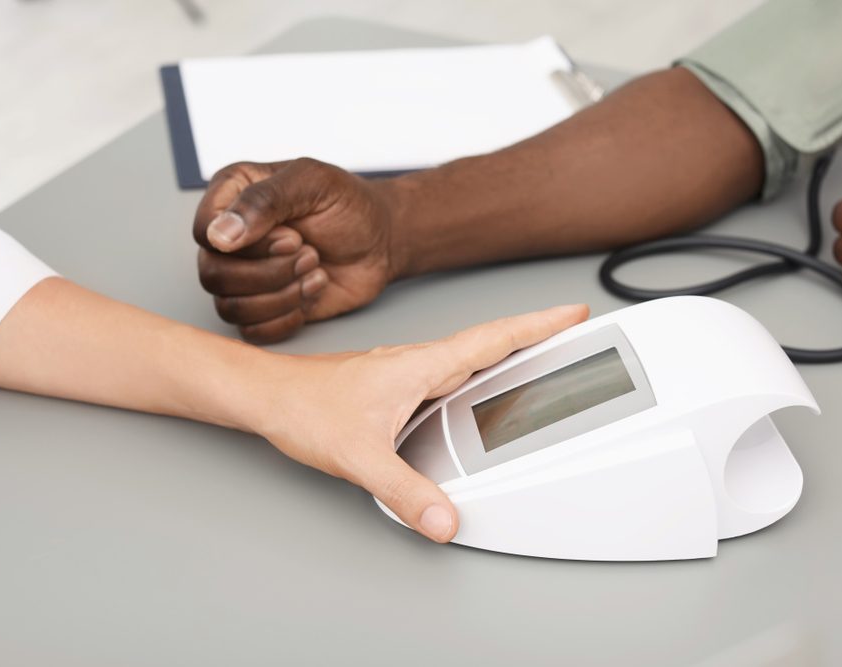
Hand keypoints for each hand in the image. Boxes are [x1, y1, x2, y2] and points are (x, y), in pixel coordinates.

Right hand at [193, 159, 403, 342]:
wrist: (380, 241)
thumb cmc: (348, 205)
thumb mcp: (313, 183)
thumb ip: (264, 200)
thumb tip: (220, 236)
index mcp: (231, 194)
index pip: (204, 231)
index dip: (247, 244)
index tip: (292, 235)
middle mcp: (229, 237)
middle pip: (213, 274)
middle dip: (270, 272)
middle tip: (310, 254)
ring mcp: (242, 274)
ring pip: (229, 306)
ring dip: (282, 295)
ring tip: (315, 271)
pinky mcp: (262, 306)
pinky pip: (251, 331)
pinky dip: (286, 318)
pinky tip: (311, 293)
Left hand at [252, 304, 589, 542]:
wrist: (268, 397)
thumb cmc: (305, 408)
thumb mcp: (360, 456)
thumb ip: (405, 491)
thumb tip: (444, 518)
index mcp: (421, 366)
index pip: (493, 339)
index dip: (537, 325)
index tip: (572, 313)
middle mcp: (418, 363)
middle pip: (490, 343)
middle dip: (535, 334)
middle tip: (573, 332)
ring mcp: (406, 372)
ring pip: (468, 357)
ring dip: (506, 352)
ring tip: (539, 358)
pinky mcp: (394, 384)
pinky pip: (449, 372)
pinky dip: (475, 373)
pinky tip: (475, 391)